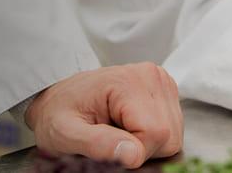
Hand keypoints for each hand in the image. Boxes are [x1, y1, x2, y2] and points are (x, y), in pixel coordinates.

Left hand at [24, 62, 183, 168]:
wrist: (59, 98)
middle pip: (169, 135)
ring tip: (117, 132)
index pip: (156, 133)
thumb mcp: (65, 133)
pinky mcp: (165, 93)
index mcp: (128, 81)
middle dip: (143, 148)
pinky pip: (171, 130)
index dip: (135, 152)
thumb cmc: (58, 114)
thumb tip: (132, 155)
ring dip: (148, 144)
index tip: (108, 146)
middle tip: (111, 139)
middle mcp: (151, 76)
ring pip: (173, 136)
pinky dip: (152, 138)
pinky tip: (129, 128)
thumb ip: (97, 144)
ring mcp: (161, 83)